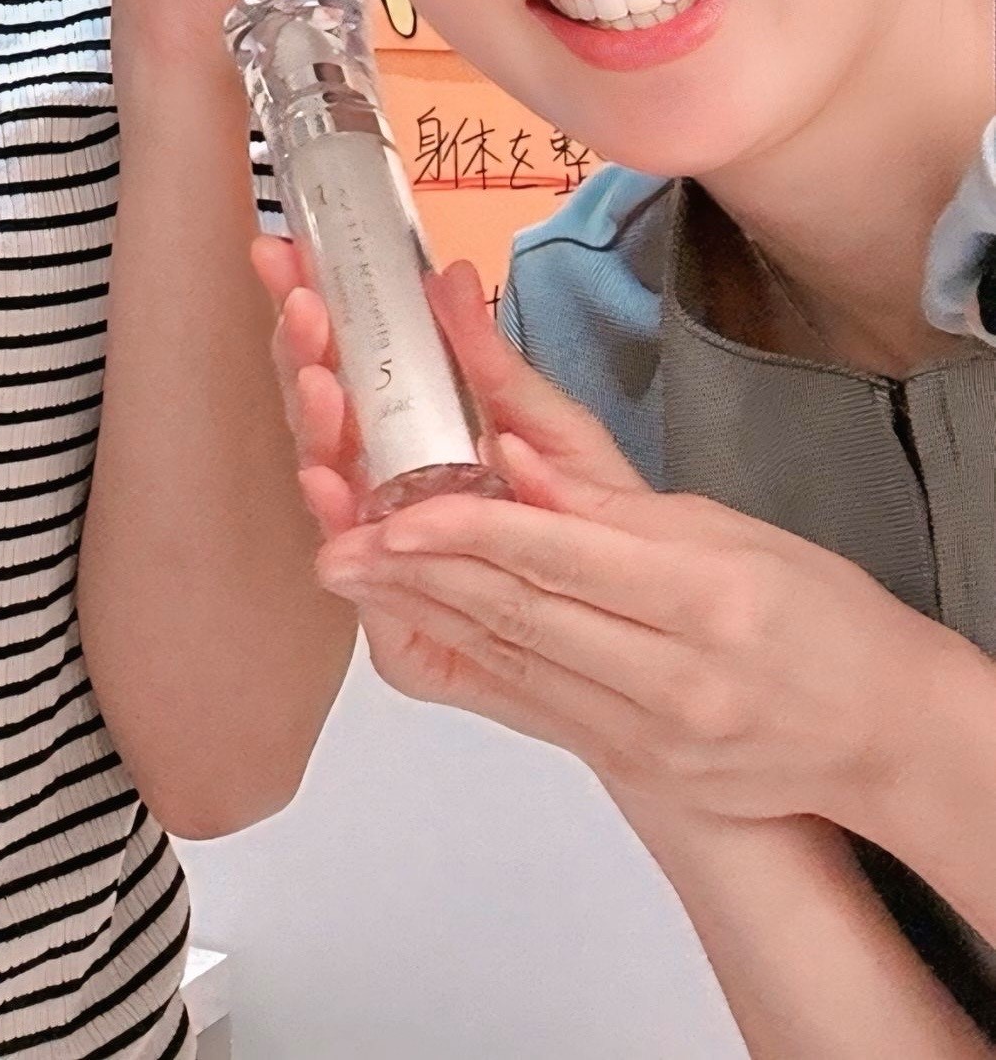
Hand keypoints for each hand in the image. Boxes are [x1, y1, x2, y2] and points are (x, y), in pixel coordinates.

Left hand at [302, 262, 942, 831]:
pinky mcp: (633, 763)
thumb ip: (608, 501)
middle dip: (418, 574)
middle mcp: (673, 675)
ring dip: (421, 612)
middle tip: (339, 539)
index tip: (395, 510)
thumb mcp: (726, 530)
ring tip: (350, 569)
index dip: (469, 530)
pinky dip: (464, 652)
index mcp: (703, 597)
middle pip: (521, 613)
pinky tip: (411, 619)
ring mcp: (650, 734)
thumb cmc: (817, 612)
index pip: (561, 557)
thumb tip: (511, 457)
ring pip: (512, 658)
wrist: (882, 733)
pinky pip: (530, 700)